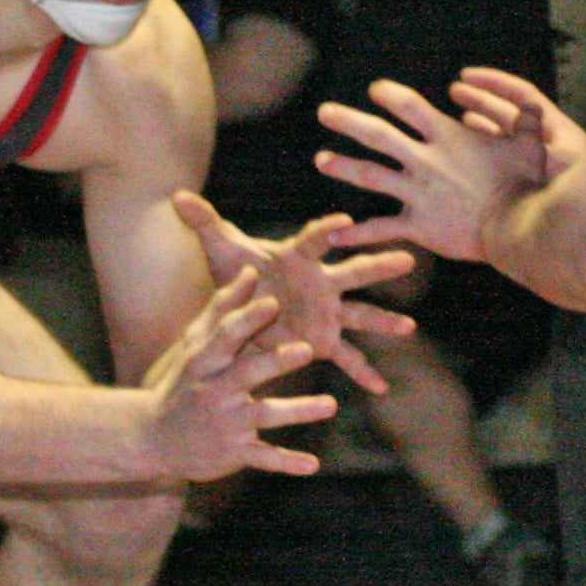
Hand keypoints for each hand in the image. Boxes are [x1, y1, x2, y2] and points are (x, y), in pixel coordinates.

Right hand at [141, 266, 338, 479]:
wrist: (152, 438)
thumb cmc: (183, 381)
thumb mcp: (195, 345)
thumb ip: (223, 308)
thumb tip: (248, 267)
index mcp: (204, 362)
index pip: (226, 337)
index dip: (248, 320)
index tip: (272, 303)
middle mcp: (214, 391)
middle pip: (247, 373)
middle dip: (276, 361)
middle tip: (307, 350)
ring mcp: (225, 424)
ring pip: (265, 414)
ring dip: (298, 410)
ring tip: (331, 405)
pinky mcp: (234, 453)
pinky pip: (264, 457)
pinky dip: (287, 463)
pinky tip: (312, 465)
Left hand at [171, 188, 416, 395]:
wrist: (239, 312)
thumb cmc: (237, 274)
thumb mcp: (220, 252)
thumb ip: (204, 224)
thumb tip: (177, 195)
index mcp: (298, 256)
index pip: (315, 239)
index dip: (328, 230)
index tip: (346, 222)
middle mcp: (320, 282)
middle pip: (353, 271)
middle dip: (379, 266)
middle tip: (408, 258)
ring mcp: (327, 312)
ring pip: (360, 315)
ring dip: (383, 320)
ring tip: (407, 327)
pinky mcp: (324, 340)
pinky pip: (347, 358)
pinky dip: (363, 373)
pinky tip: (381, 389)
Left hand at [313, 77, 550, 264]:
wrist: (516, 229)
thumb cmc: (524, 186)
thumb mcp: (529, 148)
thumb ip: (526, 124)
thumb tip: (534, 108)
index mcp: (448, 138)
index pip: (410, 107)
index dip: (390, 95)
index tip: (375, 90)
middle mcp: (426, 161)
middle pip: (378, 135)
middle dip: (348, 121)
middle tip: (324, 111)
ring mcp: (418, 193)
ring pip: (370, 176)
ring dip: (343, 165)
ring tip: (321, 159)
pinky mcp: (418, 225)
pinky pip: (381, 228)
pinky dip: (356, 233)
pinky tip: (334, 234)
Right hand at [448, 67, 584, 180]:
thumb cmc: (583, 194)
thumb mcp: (560, 160)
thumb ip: (542, 137)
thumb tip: (528, 107)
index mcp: (557, 132)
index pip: (522, 96)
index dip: (493, 82)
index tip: (466, 76)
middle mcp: (546, 147)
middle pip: (509, 114)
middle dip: (482, 101)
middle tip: (454, 92)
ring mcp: (537, 168)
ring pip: (504, 140)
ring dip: (482, 128)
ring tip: (458, 121)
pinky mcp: (528, 190)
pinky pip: (503, 166)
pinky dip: (485, 158)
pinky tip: (467, 159)